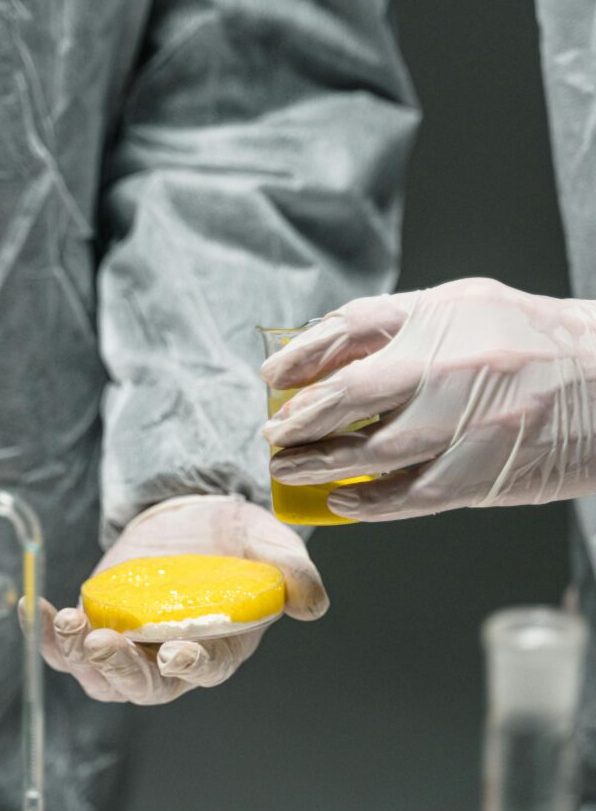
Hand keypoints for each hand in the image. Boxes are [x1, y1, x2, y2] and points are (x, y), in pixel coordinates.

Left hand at [40, 494, 327, 704]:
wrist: (190, 517)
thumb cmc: (236, 538)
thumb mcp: (269, 542)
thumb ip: (291, 570)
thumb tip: (313, 604)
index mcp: (221, 646)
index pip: (207, 668)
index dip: (192, 665)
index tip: (175, 652)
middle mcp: (173, 658)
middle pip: (146, 686)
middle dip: (123, 671)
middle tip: (105, 644)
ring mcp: (131, 645)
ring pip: (102, 677)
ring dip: (81, 658)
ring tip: (69, 624)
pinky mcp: (100, 624)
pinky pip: (69, 648)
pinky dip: (50, 637)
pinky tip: (39, 608)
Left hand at [262, 277, 595, 520]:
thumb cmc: (538, 343)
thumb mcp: (469, 308)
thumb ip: (402, 325)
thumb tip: (332, 356)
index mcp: (445, 314)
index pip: (352, 327)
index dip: (303, 355)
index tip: (274, 378)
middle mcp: (454, 364)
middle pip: (352, 393)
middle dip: (302, 419)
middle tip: (273, 435)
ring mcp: (470, 421)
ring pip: (373, 452)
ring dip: (323, 464)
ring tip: (292, 469)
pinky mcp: (484, 471)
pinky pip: (412, 495)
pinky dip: (370, 502)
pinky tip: (342, 501)